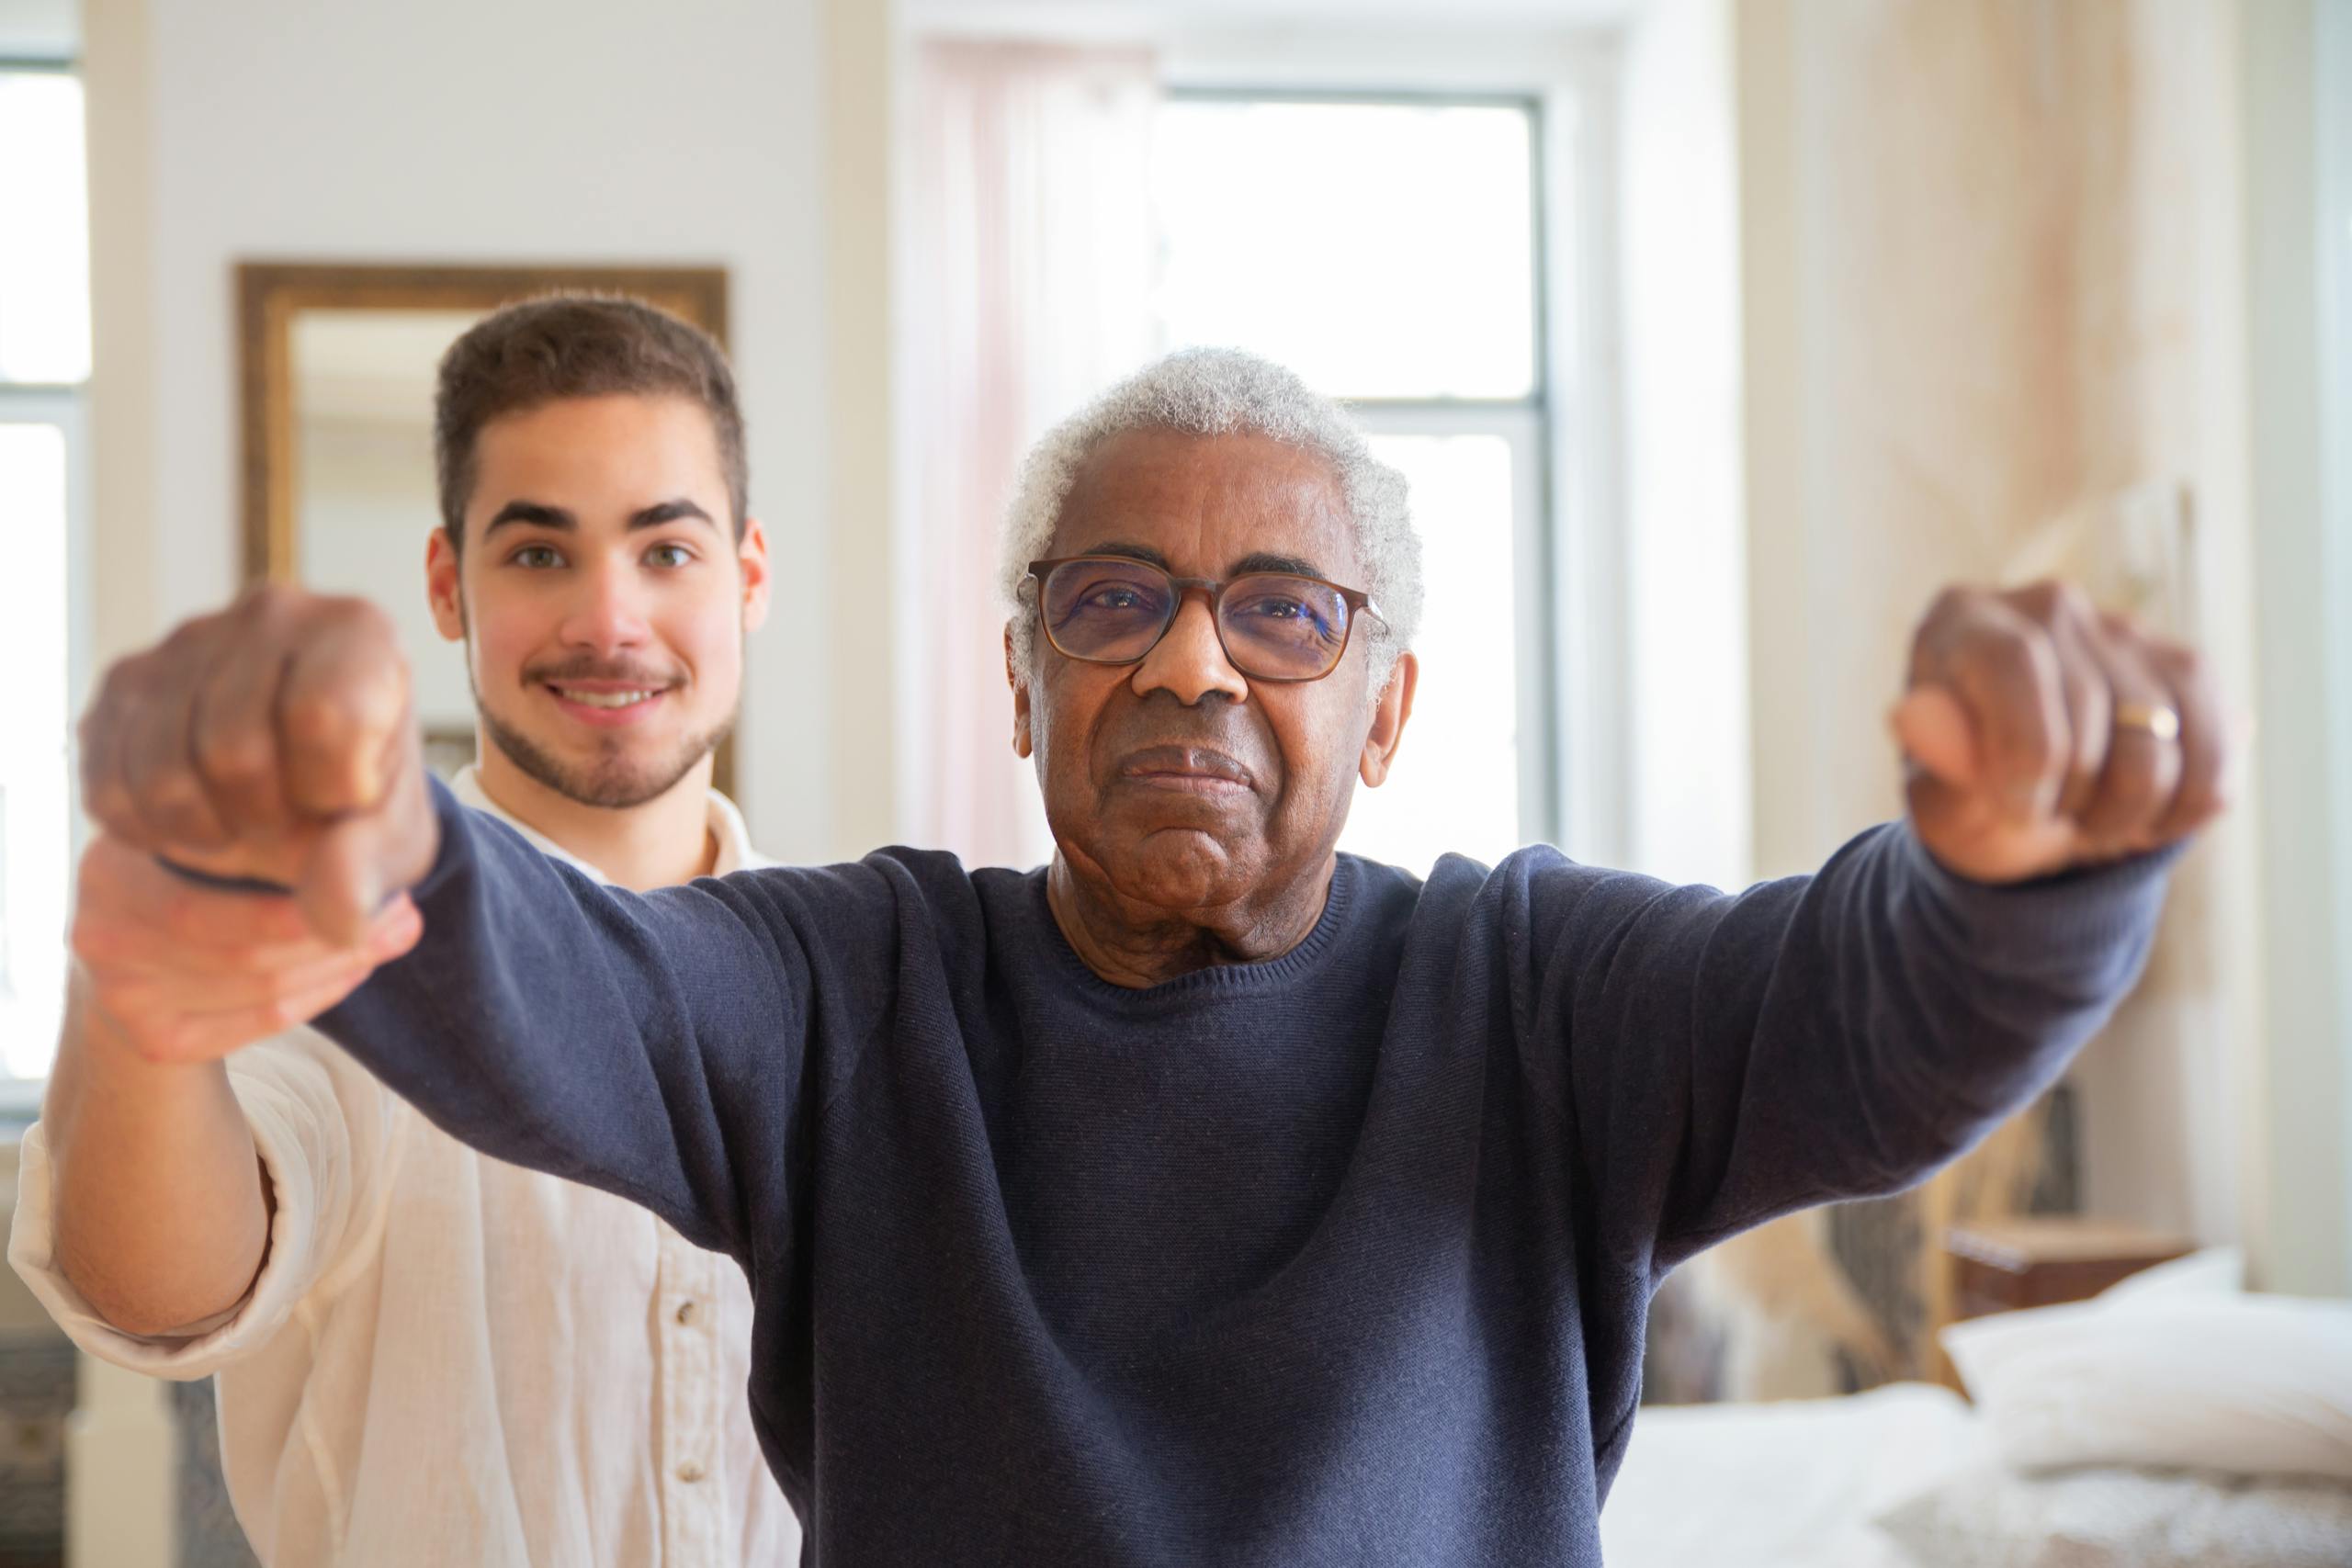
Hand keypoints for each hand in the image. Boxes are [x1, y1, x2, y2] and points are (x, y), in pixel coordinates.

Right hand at [70, 834, 423, 1063]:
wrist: (141, 934)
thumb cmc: (197, 865)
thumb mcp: (218, 828)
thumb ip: (272, 825)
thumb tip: (367, 837)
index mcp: (110, 863)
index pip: (214, 884)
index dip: (303, 880)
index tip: (369, 857)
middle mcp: (99, 931)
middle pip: (242, 947)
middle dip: (338, 928)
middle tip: (404, 907)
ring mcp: (118, 993)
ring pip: (261, 987)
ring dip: (343, 961)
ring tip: (396, 930)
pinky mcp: (150, 1038)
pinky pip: (261, 1022)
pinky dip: (320, 994)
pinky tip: (356, 967)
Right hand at [77, 585, 439, 942]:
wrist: (306, 792)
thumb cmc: (361, 804)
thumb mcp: (390, 842)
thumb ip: (370, 871)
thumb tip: (336, 916)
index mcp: (358, 632)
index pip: (321, 718)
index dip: (332, 790)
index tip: (349, 798)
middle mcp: (269, 612)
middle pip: (231, 750)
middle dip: (265, 819)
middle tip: (294, 823)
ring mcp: (185, 640)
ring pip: (160, 770)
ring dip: (205, 832)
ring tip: (250, 826)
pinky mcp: (123, 681)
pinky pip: (108, 785)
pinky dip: (151, 831)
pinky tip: (200, 822)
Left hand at [1891, 581, 2228, 883]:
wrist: (2026, 805)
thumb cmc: (1966, 795)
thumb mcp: (1935, 795)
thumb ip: (1932, 760)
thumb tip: (1910, 717)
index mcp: (1963, 620)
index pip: (2017, 663)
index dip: (2026, 753)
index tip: (2018, 812)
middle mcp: (2047, 604)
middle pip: (2093, 707)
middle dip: (2073, 797)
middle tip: (2047, 822)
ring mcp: (2124, 628)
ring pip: (2160, 734)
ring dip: (2129, 812)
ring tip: (2089, 822)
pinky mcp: (2187, 666)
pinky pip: (2215, 750)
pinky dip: (2184, 809)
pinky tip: (2141, 819)